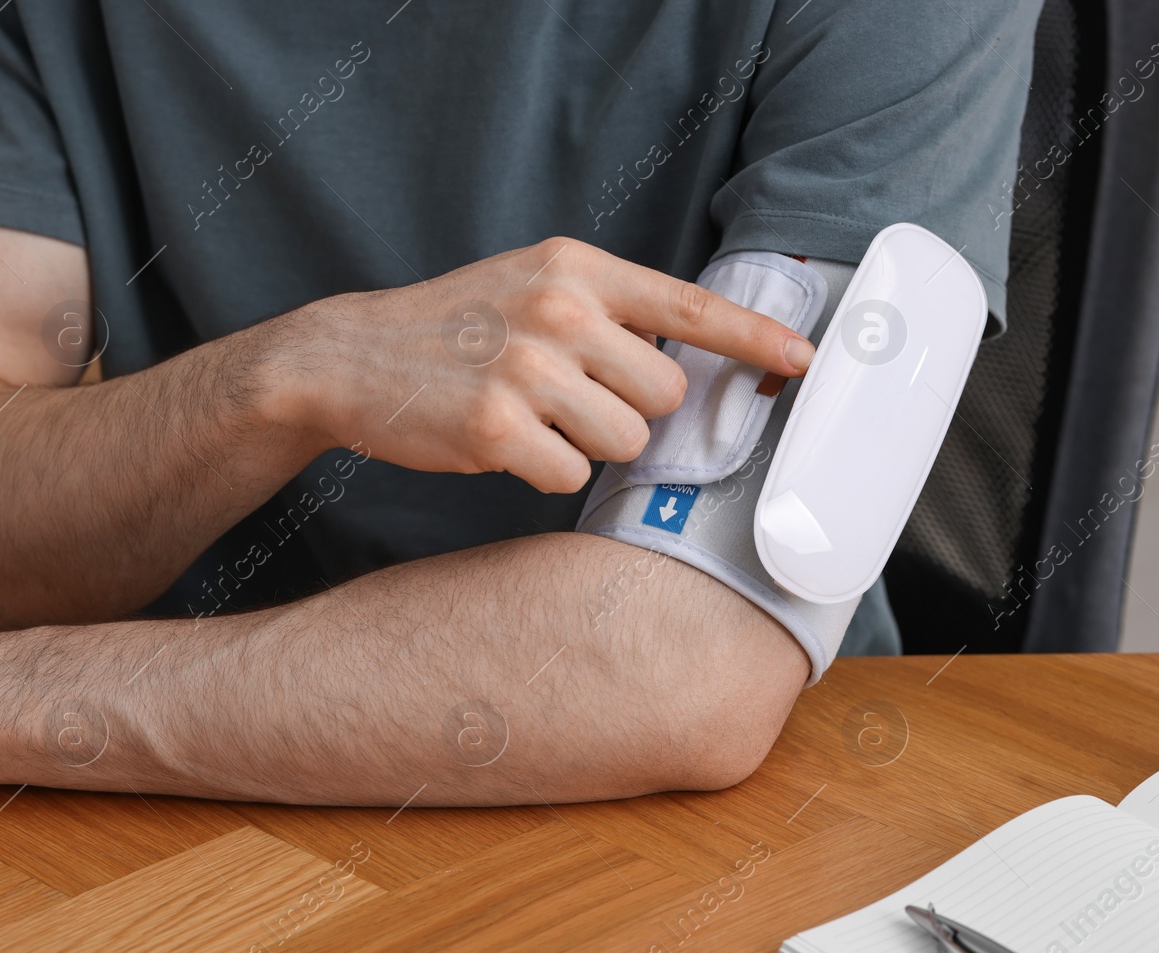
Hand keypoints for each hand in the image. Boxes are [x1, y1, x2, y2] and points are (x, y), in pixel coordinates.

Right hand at [263, 237, 816, 492]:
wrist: (352, 356)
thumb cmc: (458, 327)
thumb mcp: (535, 286)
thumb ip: (611, 313)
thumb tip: (695, 366)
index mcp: (577, 269)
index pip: (690, 307)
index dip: (757, 339)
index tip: (806, 362)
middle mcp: (559, 311)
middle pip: (667, 395)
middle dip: (634, 411)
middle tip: (573, 399)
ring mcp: (526, 369)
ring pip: (627, 442)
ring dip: (592, 446)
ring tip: (536, 418)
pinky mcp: (495, 427)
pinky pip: (571, 477)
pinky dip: (547, 473)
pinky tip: (506, 443)